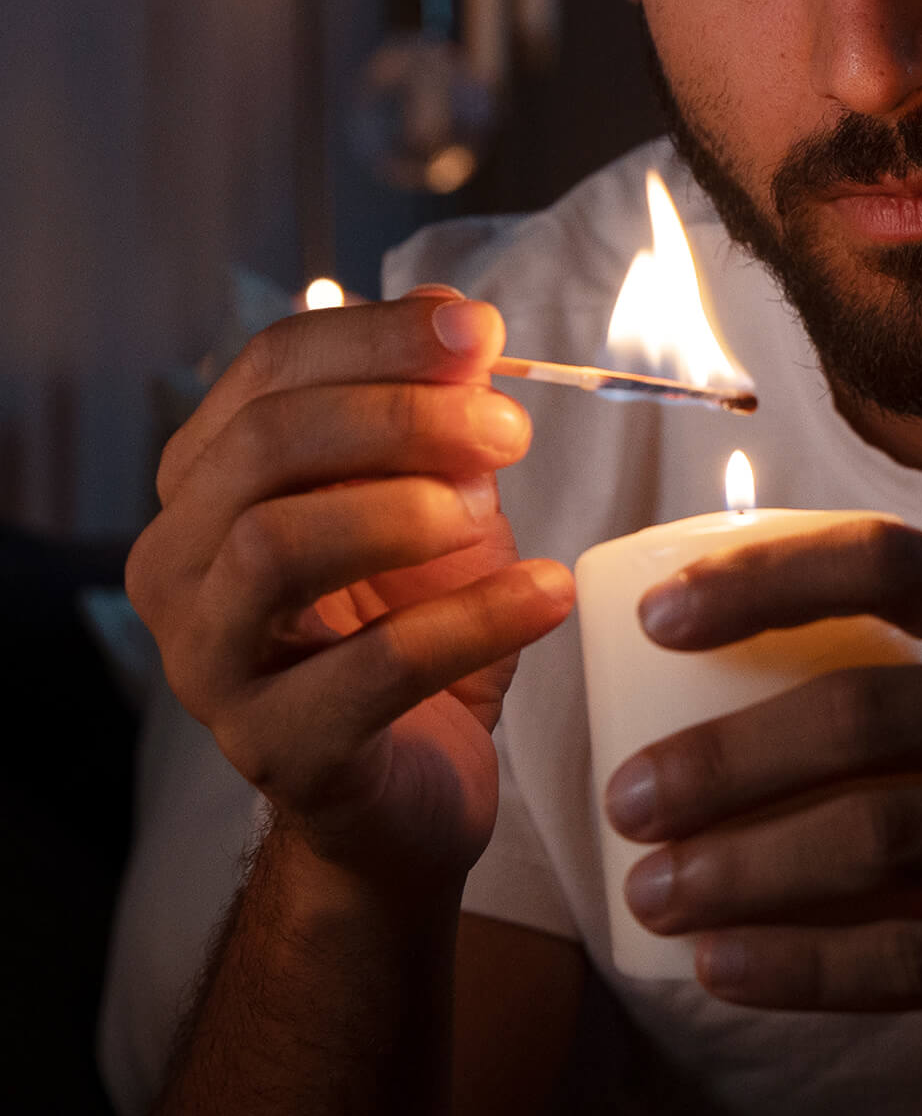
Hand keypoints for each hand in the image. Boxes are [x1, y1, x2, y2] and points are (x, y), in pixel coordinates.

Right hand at [125, 288, 574, 888]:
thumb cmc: (414, 629)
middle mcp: (181, 566)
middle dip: (401, 416)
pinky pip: (372, 667)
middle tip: (507, 429)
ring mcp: (213, 663)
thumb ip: (441, 421)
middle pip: (267, 443)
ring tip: (489, 514)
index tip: (478, 332)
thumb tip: (464, 328)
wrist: (416, 787)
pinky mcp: (280, 748)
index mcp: (211, 484)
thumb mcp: (438, 503)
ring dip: (405, 508)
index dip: (377, 337)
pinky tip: (547, 592)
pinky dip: (475, 618)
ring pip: (278, 543)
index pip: (268, 371)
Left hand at [604, 520, 921, 1058]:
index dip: (760, 579)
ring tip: (652, 892)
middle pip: (859, 716)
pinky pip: (917, 962)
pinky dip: (805, 968)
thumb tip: (753, 669)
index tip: (656, 620)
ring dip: (741, 870)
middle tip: (624, 799)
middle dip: (718, 760)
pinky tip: (728, 968)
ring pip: (876, 845)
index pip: (888, 561)